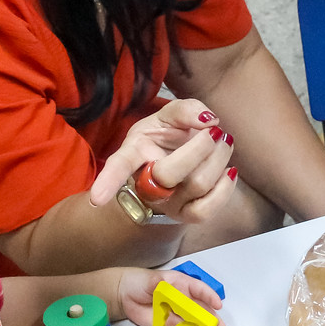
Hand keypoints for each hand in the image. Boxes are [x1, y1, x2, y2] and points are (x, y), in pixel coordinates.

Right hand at [89, 99, 238, 224]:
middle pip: (170, 173)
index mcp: (134, 154)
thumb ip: (185, 109)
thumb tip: (207, 120)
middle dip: (201, 146)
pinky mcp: (189, 215)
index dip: (107, 182)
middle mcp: (147, 183)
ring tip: (223, 141)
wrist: (182, 164)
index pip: (119, 167)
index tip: (96, 200)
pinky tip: (228, 170)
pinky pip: (209, 209)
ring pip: (196, 185)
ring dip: (219, 158)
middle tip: (214, 131)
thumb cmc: (168, 138)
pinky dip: (225, 186)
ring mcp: (167, 204)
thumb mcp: (169, 117)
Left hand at [116, 268, 224, 325]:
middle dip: (212, 320)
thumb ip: (160, 286)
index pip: (201, 290)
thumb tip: (169, 293)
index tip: (218, 305)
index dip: (211, 297)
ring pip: (193, 324)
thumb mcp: (151, 280)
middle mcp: (183, 301)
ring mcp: (176, 314)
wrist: (124, 295)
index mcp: (183, 285)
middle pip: (202, 311)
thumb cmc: (140, 281)